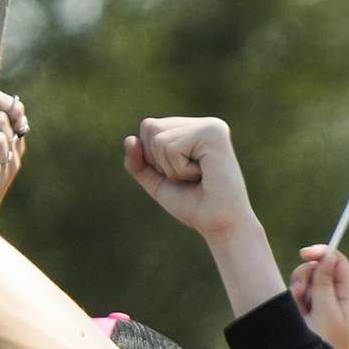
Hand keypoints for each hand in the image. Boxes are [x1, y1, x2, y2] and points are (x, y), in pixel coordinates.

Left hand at [123, 114, 252, 236]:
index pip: (149, 127)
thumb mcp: (157, 181)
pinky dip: (180, 170)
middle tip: (188, 177)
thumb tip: (129, 139)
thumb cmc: (194, 205)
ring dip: (171, 168)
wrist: (218, 225)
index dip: (153, 157)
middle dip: (159, 160)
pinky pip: (172, 148)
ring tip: (197, 177)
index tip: (181, 174)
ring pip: (159, 138)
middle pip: (150, 127)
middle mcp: (205, 124)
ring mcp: (211, 127)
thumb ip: (138, 161)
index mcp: (194, 129)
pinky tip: (203, 175)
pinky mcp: (214, 135)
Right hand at [291, 246, 348, 348]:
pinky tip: (294, 313)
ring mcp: (318, 306)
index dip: (324, 254)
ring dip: (297, 289)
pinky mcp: (304, 313)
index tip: (305, 253)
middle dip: (306, 275)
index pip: (339, 264)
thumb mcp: (326, 312)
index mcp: (347, 298)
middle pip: (319, 269)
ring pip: (305, 282)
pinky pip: (295, 295)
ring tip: (297, 308)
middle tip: (300, 291)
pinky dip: (292, 299)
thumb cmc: (325, 346)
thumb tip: (330, 257)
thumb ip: (326, 283)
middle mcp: (334, 299)